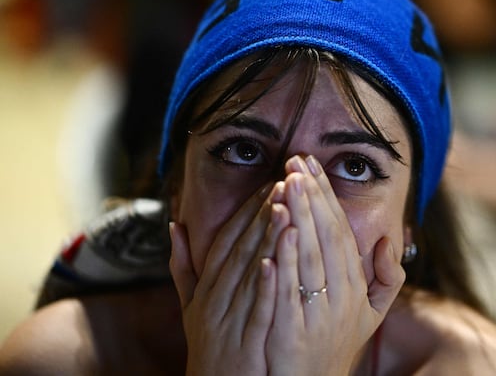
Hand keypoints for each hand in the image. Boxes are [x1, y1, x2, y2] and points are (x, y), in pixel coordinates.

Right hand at [169, 181, 290, 375]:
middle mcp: (214, 300)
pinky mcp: (244, 344)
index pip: (227, 240)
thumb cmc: (209, 348)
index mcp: (206, 289)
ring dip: (266, 239)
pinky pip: (255, 310)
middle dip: (262, 214)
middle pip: (239, 249)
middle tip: (284, 182)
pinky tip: (276, 260)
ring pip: (248, 273)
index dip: (248, 210)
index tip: (270, 184)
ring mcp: (228, 322)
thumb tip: (174, 225)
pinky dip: (263, 285)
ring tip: (285, 207)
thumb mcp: (190, 307)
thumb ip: (183, 267)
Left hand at [265, 155, 404, 375]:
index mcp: (356, 288)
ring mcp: (320, 317)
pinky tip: (275, 232)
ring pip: (310, 258)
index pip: (341, 232)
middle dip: (311, 196)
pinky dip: (283, 261)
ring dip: (299, 217)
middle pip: (327, 238)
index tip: (311, 167)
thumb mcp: (371, 315)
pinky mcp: (295, 336)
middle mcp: (343, 299)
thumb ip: (388, 280)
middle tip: (296, 161)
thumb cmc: (336, 347)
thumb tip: (391, 243)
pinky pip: (289, 292)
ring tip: (286, 183)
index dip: (326, 197)